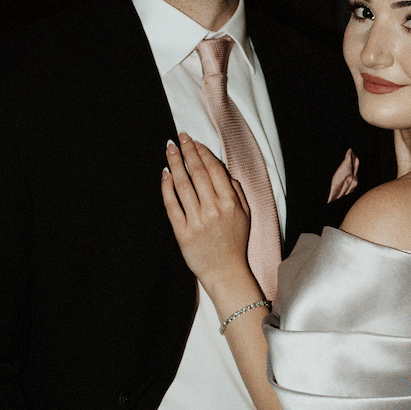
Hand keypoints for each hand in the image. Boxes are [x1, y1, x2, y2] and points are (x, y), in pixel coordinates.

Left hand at [161, 134, 252, 297]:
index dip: (202, 153)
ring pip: (182, 185)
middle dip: (187, 151)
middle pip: (197, 173)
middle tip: (180, 137)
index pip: (214, 170)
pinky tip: (165, 173)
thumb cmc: (235, 242)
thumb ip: (236, 190)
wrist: (225, 272)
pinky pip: (171, 204)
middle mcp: (213, 209)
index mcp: (230, 203)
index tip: (194, 142)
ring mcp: (196, 221)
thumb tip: (222, 169)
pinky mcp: (182, 232)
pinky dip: (167, 187)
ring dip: (175, 163)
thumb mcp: (245, 214)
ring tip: (170, 149)